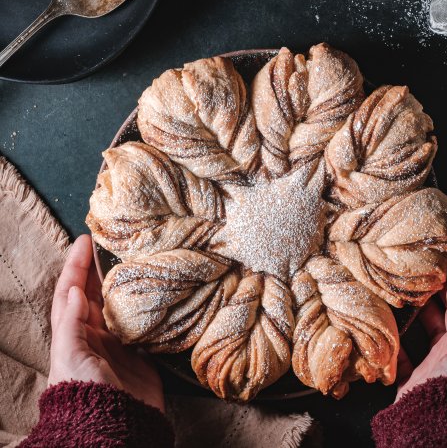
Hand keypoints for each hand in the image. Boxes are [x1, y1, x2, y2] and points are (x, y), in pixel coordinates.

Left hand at [49, 235, 164, 411]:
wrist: (117, 425)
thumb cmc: (86, 392)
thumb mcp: (70, 357)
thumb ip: (72, 324)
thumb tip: (77, 290)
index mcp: (75, 333)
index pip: (72, 291)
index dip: (76, 266)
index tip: (84, 240)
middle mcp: (96, 333)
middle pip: (97, 292)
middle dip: (100, 267)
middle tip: (111, 242)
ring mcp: (119, 342)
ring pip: (120, 303)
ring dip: (125, 282)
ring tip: (135, 259)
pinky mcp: (141, 352)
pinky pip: (143, 321)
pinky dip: (148, 305)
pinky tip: (156, 290)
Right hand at [395, 252, 446, 401]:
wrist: (435, 429)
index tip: (446, 249)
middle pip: (444, 307)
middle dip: (434, 283)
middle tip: (418, 261)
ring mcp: (433, 360)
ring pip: (422, 325)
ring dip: (413, 305)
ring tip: (399, 283)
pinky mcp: (413, 374)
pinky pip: (401, 349)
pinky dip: (393, 334)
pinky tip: (383, 319)